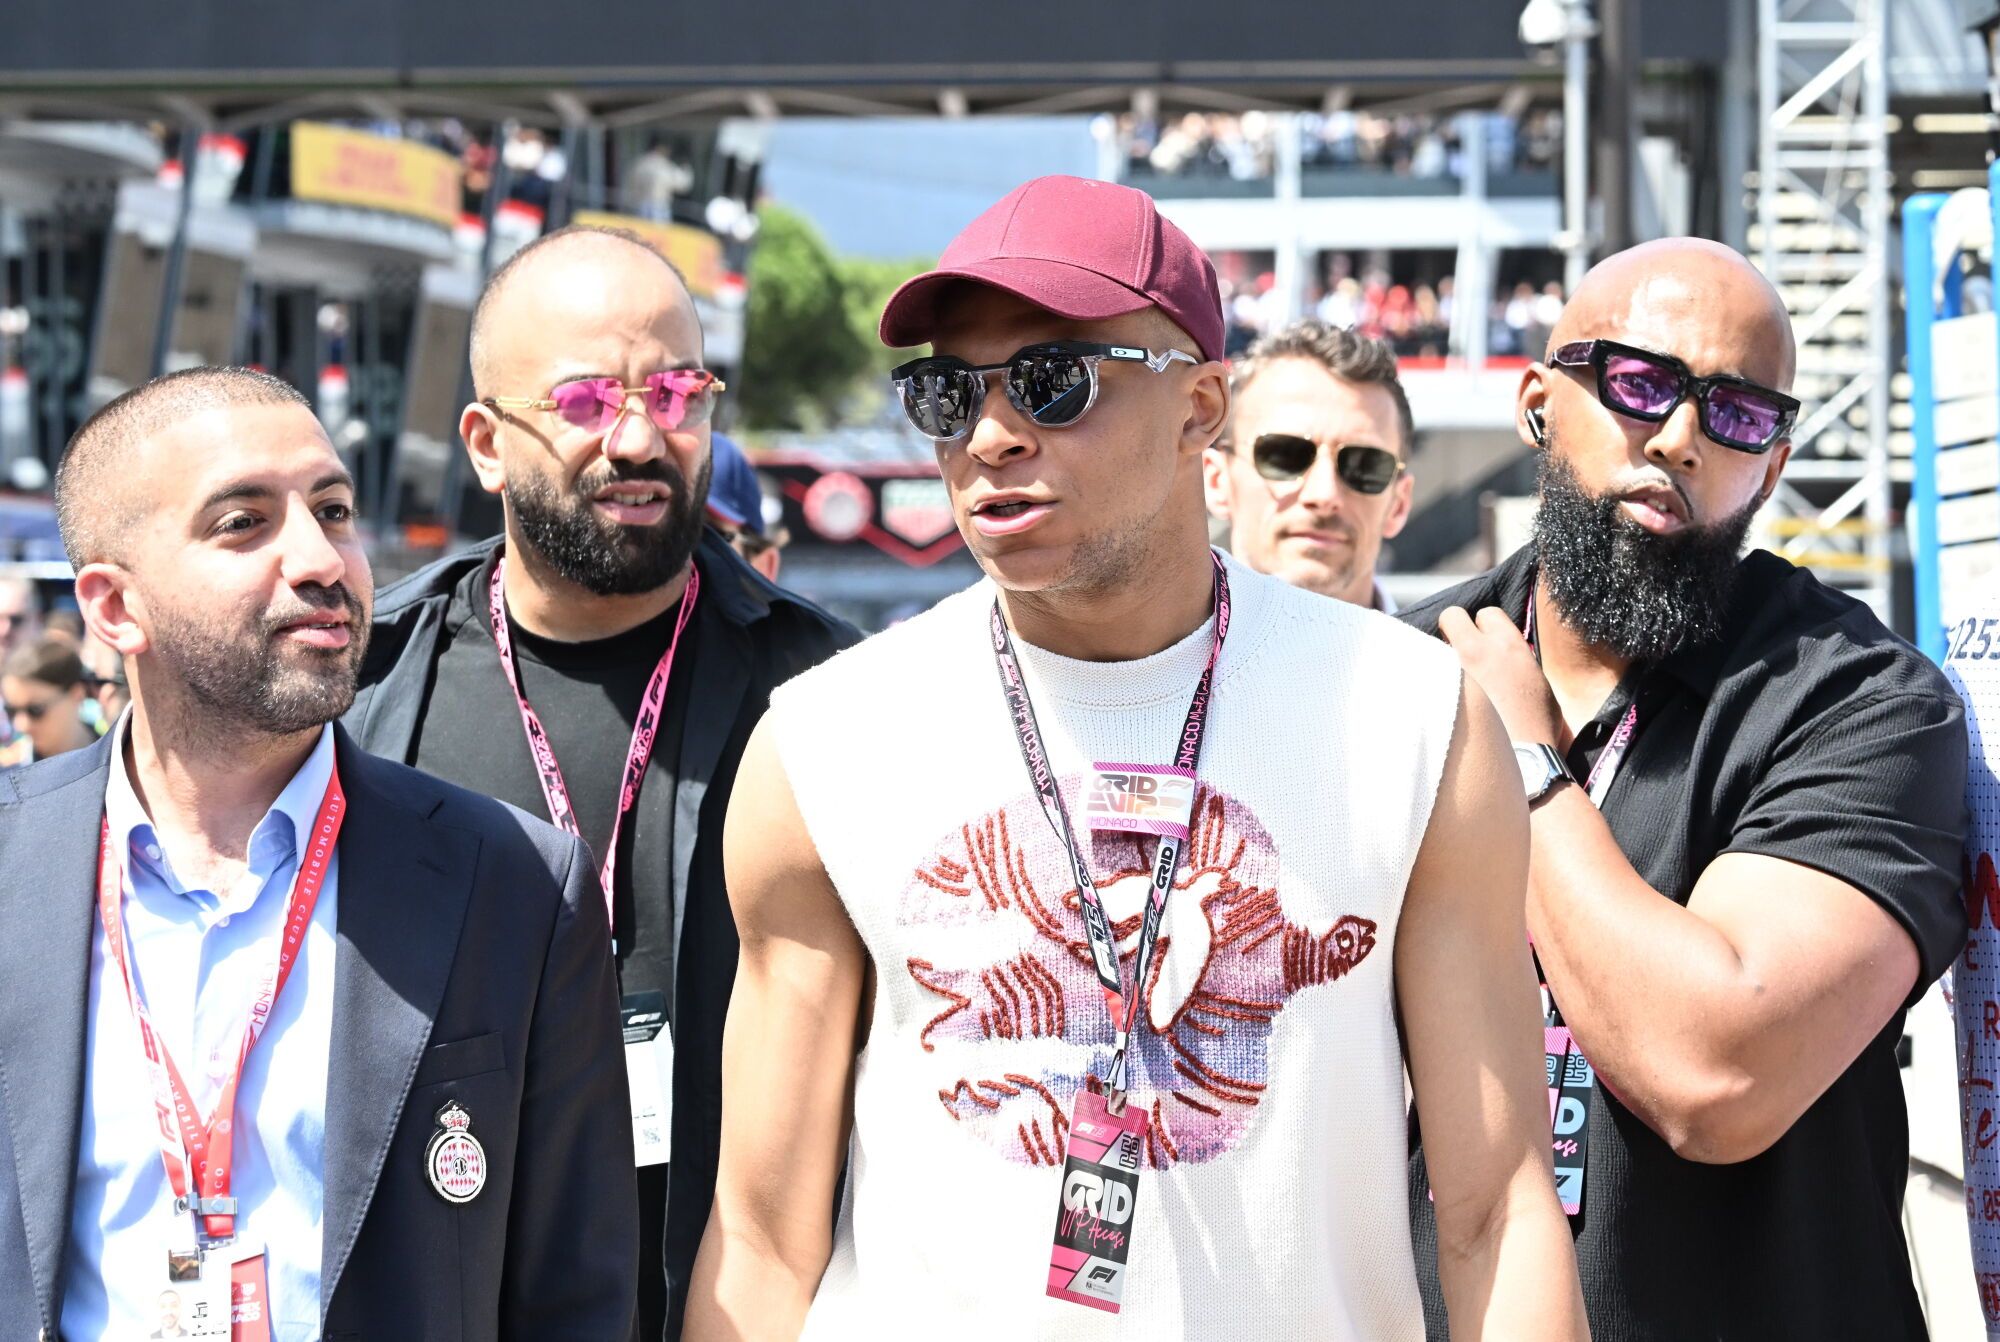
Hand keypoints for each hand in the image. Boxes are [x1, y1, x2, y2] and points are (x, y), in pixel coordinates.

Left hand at [1437, 606, 1564, 746]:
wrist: (1523, 759)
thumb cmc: (1536, 724)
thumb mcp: (1536, 682)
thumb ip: (1515, 660)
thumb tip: (1501, 658)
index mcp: (1509, 646)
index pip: (1486, 613)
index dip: (1484, 627)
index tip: (1484, 642)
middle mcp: (1478, 651)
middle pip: (1451, 615)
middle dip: (1453, 629)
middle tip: (1458, 650)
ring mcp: (1453, 671)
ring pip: (1432, 644)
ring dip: (1438, 656)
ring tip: (1446, 677)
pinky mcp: (1434, 692)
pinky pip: (1423, 672)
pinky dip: (1428, 679)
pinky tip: (1435, 696)